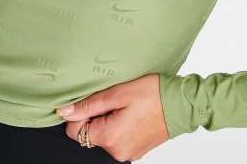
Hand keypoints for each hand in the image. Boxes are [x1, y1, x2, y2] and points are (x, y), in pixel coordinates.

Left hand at [54, 73, 168, 161]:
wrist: (182, 103)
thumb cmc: (153, 94)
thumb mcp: (118, 93)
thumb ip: (89, 104)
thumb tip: (64, 111)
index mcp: (110, 138)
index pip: (74, 131)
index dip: (80, 112)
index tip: (95, 100)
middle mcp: (117, 152)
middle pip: (89, 133)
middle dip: (96, 115)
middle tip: (114, 100)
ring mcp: (128, 153)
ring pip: (104, 135)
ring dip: (108, 119)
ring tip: (125, 105)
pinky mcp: (136, 150)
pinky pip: (117, 138)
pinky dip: (119, 124)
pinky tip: (132, 112)